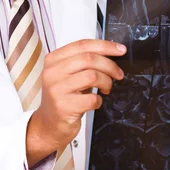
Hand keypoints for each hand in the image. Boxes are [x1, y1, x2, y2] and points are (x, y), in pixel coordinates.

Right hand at [25, 39, 125, 165]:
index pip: (83, 45)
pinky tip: (94, 102)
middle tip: (118, 74)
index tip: (120, 50)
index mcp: (53, 59)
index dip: (105, 46)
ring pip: (93, 76)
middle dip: (110, 65)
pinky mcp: (64, 106)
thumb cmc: (63, 97)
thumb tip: (110, 52)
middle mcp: (53, 72)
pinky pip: (92, 98)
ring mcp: (57, 89)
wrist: (48, 125)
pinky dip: (99, 100)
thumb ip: (83, 62)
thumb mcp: (67, 74)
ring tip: (106, 88)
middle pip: (89, 58)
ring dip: (106, 82)